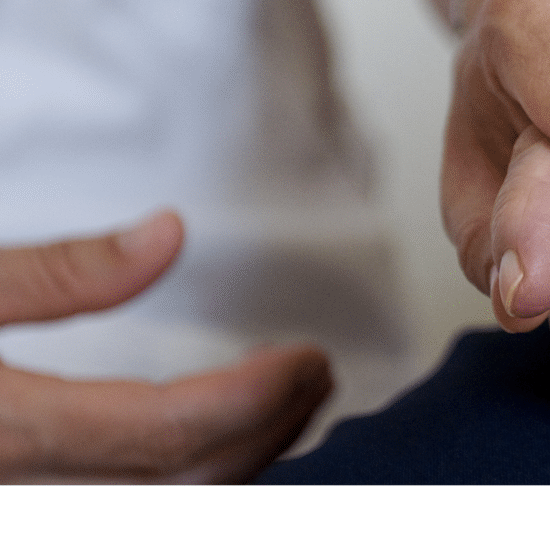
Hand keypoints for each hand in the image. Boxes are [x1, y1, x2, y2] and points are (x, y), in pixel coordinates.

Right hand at [0, 211, 331, 482]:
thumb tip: (164, 238)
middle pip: (181, 486)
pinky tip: (217, 439)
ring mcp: (25, 515)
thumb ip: (59, 270)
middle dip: (267, 431)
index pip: (166, 433)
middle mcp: (20, 495)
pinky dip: (194, 478)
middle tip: (315, 374)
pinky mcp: (28, 511)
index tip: (304, 360)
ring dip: (238, 460)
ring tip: (285, 402)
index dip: (255, 398)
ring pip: (159, 513)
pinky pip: (130, 513)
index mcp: (8, 432)